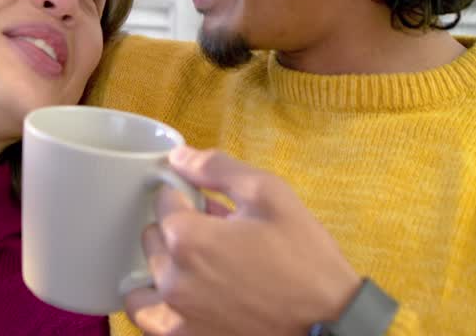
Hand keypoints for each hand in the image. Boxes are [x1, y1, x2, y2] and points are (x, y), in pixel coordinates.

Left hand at [124, 147, 360, 335]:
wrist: (329, 321)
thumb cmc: (304, 259)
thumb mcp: (269, 195)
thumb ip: (217, 168)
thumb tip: (178, 156)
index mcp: (188, 238)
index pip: (163, 200)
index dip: (186, 194)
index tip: (208, 202)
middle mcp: (173, 278)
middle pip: (153, 236)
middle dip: (179, 228)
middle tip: (216, 233)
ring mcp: (175, 314)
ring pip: (146, 275)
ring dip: (164, 264)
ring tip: (198, 264)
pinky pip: (146, 316)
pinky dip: (155, 302)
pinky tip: (182, 293)